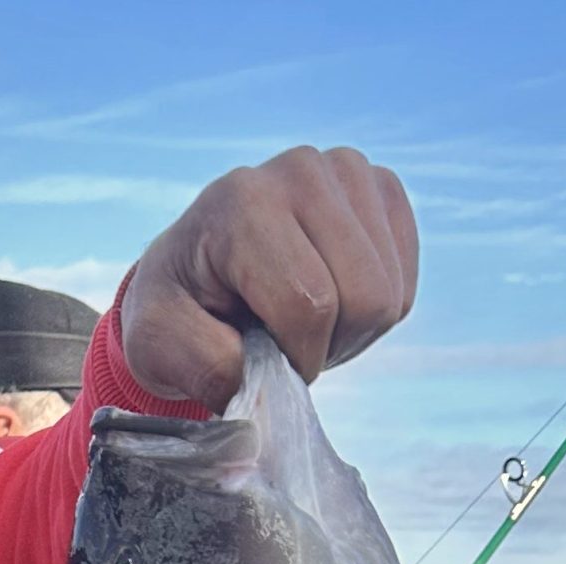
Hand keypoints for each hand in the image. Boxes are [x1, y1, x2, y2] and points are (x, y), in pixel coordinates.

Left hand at [120, 146, 416, 410]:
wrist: (192, 274)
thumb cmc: (174, 311)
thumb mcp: (159, 346)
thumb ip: (206, 368)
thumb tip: (267, 392)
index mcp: (243, 202)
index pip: (310, 304)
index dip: (296, 357)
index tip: (260, 361)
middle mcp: (303, 169)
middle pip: (364, 298)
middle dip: (326, 345)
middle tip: (280, 342)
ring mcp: (349, 172)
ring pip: (390, 296)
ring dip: (349, 332)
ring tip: (298, 320)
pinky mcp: (381, 189)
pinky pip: (405, 283)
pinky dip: (371, 311)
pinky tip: (329, 299)